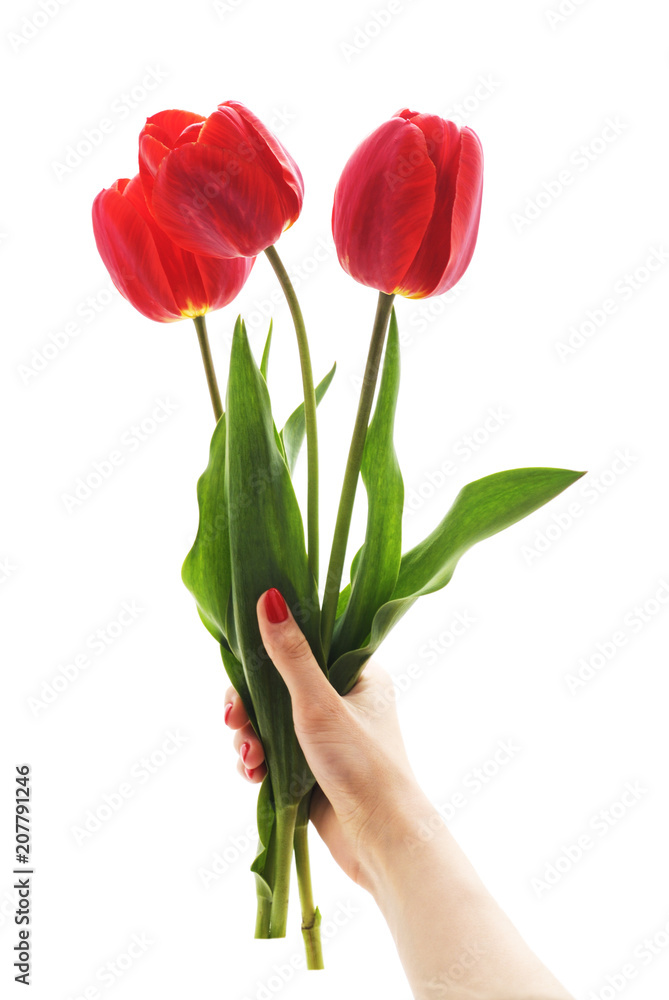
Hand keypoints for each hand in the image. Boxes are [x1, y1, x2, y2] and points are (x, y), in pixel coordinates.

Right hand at [224, 587, 422, 890]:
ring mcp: (325, 736)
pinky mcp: (310, 768)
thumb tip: (268, 597)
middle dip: (248, 706)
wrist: (382, 843)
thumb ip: (290, 655)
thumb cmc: (363, 766)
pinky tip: (254, 776)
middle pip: (276, 685)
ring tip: (250, 759)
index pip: (303, 645)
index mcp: (358, 674)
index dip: (267, 653)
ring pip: (269, 721)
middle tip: (234, 721)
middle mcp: (342, 700)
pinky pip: (271, 753)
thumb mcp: (319, 705)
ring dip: (250, 737)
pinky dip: (257, 762)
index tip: (241, 668)